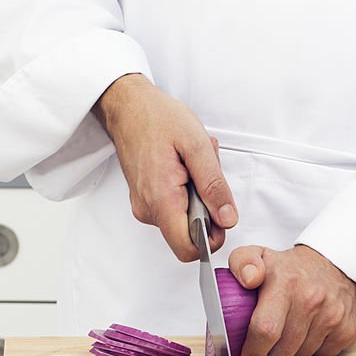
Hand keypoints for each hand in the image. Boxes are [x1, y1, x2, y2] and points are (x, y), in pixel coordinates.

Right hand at [95, 73, 236, 260]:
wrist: (128, 106)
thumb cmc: (158, 118)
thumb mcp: (197, 145)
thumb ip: (214, 185)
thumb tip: (228, 218)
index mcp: (162, 200)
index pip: (188, 249)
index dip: (210, 239)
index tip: (219, 212)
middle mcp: (148, 210)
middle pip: (189, 234)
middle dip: (207, 208)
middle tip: (205, 173)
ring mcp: (144, 206)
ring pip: (183, 219)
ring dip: (197, 195)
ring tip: (192, 162)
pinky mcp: (145, 199)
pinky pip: (174, 207)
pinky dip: (186, 190)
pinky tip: (184, 165)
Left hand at [229, 245, 355, 355]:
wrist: (336, 265)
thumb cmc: (292, 268)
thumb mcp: (259, 256)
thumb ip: (242, 262)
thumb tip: (249, 280)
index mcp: (286, 283)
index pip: (266, 329)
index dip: (253, 351)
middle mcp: (312, 300)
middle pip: (282, 352)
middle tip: (265, 345)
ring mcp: (333, 317)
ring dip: (290, 353)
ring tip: (287, 333)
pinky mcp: (347, 331)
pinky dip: (311, 351)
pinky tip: (308, 333)